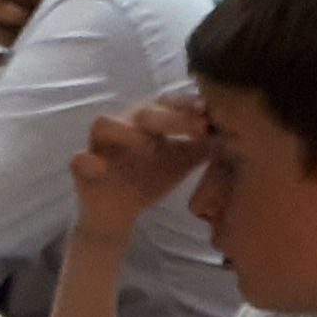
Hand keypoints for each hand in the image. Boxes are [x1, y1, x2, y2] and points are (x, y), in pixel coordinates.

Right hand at [67, 93, 210, 235]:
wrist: (119, 214)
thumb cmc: (150, 178)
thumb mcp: (183, 161)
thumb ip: (205, 144)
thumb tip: (237, 129)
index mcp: (148, 120)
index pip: (167, 102)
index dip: (186, 105)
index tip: (210, 114)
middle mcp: (123, 125)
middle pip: (141, 109)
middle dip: (168, 116)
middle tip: (195, 128)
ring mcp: (100, 145)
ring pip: (103, 123)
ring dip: (126, 132)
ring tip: (149, 148)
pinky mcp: (83, 168)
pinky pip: (78, 159)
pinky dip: (87, 161)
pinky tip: (100, 168)